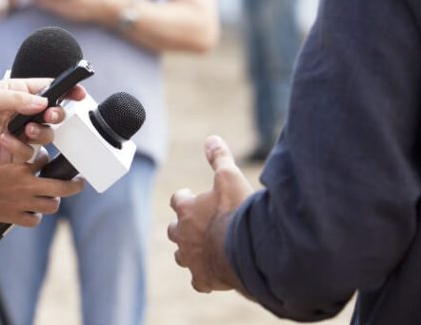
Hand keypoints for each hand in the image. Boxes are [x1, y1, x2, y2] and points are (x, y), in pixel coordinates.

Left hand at [0, 78, 85, 167]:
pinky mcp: (10, 152)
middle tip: (51, 114)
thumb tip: (43, 102)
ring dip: (41, 132)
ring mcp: (17, 133)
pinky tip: (3, 142)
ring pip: (45, 134)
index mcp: (16, 93)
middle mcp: (19, 112)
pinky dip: (19, 148)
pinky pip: (27, 152)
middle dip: (57, 114)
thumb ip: (17, 99)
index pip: (47, 89)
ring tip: (27, 129)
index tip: (79, 92)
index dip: (66, 90)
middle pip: (52, 113)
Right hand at [0, 153, 84, 225]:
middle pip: (62, 186)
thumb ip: (9, 152)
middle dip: (74, 185)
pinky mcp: (11, 218)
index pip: (47, 158)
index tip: (47, 159)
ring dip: (53, 201)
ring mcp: (20, 203)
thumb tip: (20, 146)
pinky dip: (35, 217)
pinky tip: (30, 211)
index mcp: (20, 163)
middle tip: (78, 182)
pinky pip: (34, 220)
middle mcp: (25, 184)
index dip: (47, 159)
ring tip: (52, 197)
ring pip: (51, 205)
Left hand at [167, 135, 253, 292]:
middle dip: (183, 226)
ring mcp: (191, 258)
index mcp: (186, 209)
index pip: (177, 200)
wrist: (246, 249)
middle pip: (174, 229)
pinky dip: (204, 278)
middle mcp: (182, 234)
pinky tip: (214, 276)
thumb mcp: (230, 177)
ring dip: (190, 251)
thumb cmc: (236, 211)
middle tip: (198, 224)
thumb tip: (210, 139)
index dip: (185, 197)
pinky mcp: (203, 279)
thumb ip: (219, 158)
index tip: (191, 196)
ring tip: (204, 248)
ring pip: (182, 256)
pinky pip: (199, 281)